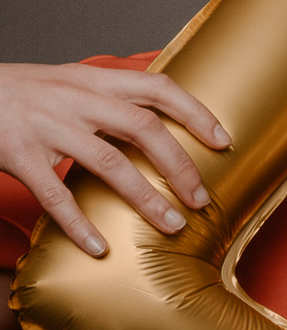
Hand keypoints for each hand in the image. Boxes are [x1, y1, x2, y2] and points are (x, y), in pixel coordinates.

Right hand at [0, 61, 228, 254]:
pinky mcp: (19, 154)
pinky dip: (79, 224)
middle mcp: (74, 99)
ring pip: (109, 163)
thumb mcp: (69, 83)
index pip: (158, 88)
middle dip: (179, 166)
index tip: (224, 140)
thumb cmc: (20, 93)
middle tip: (202, 198)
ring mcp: (47, 126)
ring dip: (146, 198)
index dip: (196, 112)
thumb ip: (110, 99)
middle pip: (143, 128)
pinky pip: (55, 195)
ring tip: (173, 225)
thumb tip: (160, 121)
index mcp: (93, 81)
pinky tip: (99, 247)